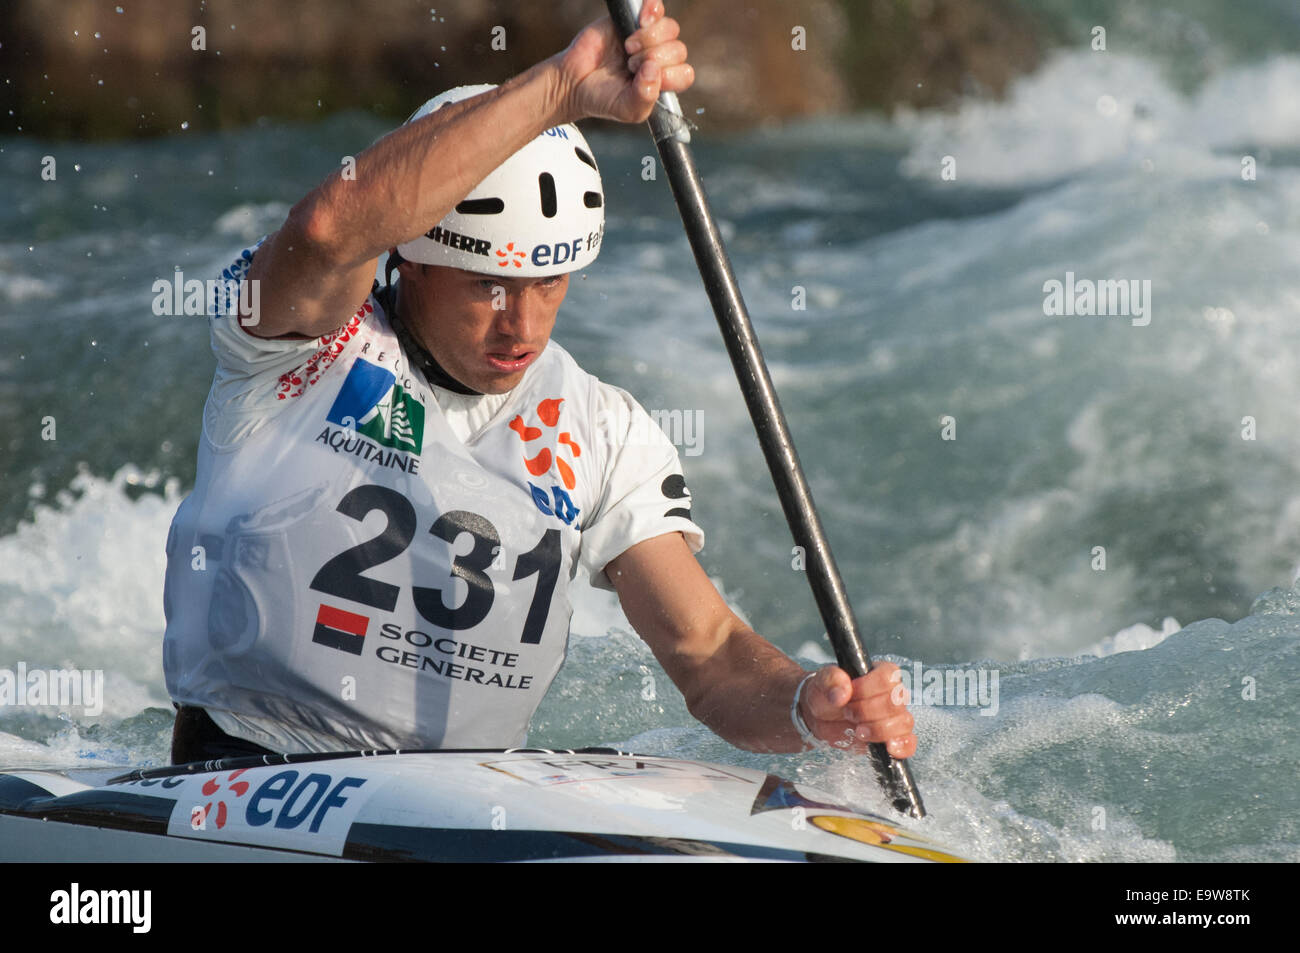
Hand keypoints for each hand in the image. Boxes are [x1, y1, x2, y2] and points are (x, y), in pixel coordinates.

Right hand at [551, 0, 693, 124]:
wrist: (573, 81)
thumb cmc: (602, 99)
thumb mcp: (627, 110)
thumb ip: (645, 97)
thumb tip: (654, 70)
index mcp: (663, 83)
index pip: (685, 74)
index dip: (670, 75)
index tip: (645, 78)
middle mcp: (660, 59)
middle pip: (678, 50)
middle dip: (654, 58)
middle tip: (630, 65)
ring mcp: (648, 38)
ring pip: (670, 28)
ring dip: (650, 38)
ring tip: (628, 47)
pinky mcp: (634, 18)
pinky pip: (656, 7)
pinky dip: (653, 10)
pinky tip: (641, 21)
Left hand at [799, 663, 916, 757]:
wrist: (819, 716)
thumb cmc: (825, 693)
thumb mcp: (822, 681)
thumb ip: (831, 680)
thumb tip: (843, 692)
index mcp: (879, 673)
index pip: (888, 678)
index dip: (868, 689)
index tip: (848, 696)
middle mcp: (892, 693)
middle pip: (896, 703)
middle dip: (868, 712)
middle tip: (848, 713)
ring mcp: (894, 716)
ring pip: (903, 722)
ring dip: (879, 730)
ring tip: (857, 731)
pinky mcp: (892, 737)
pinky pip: (908, 743)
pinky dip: (902, 747)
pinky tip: (889, 749)